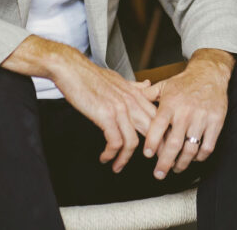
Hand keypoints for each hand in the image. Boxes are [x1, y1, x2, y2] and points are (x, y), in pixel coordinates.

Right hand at [51, 53, 161, 172]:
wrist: (72, 69)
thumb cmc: (92, 76)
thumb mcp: (119, 79)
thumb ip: (134, 86)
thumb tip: (147, 85)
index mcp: (137, 95)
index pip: (158, 118)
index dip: (164, 136)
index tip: (163, 150)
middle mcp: (132, 102)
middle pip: (152, 132)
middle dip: (156, 152)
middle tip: (154, 167)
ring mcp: (120, 109)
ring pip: (133, 142)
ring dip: (125, 159)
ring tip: (118, 166)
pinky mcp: (106, 115)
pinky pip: (115, 142)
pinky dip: (111, 154)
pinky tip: (105, 157)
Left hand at [142, 50, 232, 178]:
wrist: (210, 73)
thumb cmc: (185, 82)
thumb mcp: (164, 86)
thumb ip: (146, 96)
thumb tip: (129, 102)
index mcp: (170, 104)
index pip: (158, 127)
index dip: (152, 143)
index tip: (147, 154)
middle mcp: (185, 113)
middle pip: (174, 144)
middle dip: (165, 163)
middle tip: (159, 174)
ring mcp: (202, 118)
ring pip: (191, 149)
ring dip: (182, 163)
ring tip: (176, 168)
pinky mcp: (216, 122)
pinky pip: (208, 146)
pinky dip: (200, 157)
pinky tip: (194, 158)